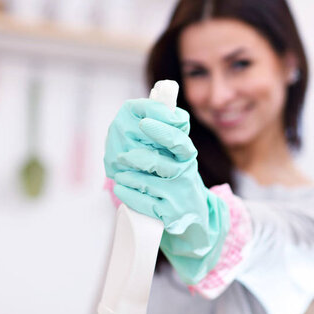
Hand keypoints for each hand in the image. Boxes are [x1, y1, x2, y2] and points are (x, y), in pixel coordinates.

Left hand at [106, 109, 229, 283]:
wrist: (193, 216)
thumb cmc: (178, 178)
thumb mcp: (179, 154)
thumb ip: (170, 129)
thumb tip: (162, 97)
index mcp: (187, 156)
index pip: (178, 140)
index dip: (162, 130)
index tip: (144, 122)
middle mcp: (185, 175)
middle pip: (162, 164)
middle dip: (139, 158)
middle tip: (123, 155)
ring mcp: (178, 197)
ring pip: (148, 184)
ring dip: (129, 177)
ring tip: (121, 174)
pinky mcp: (169, 215)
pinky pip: (144, 204)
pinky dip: (129, 195)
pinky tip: (122, 189)